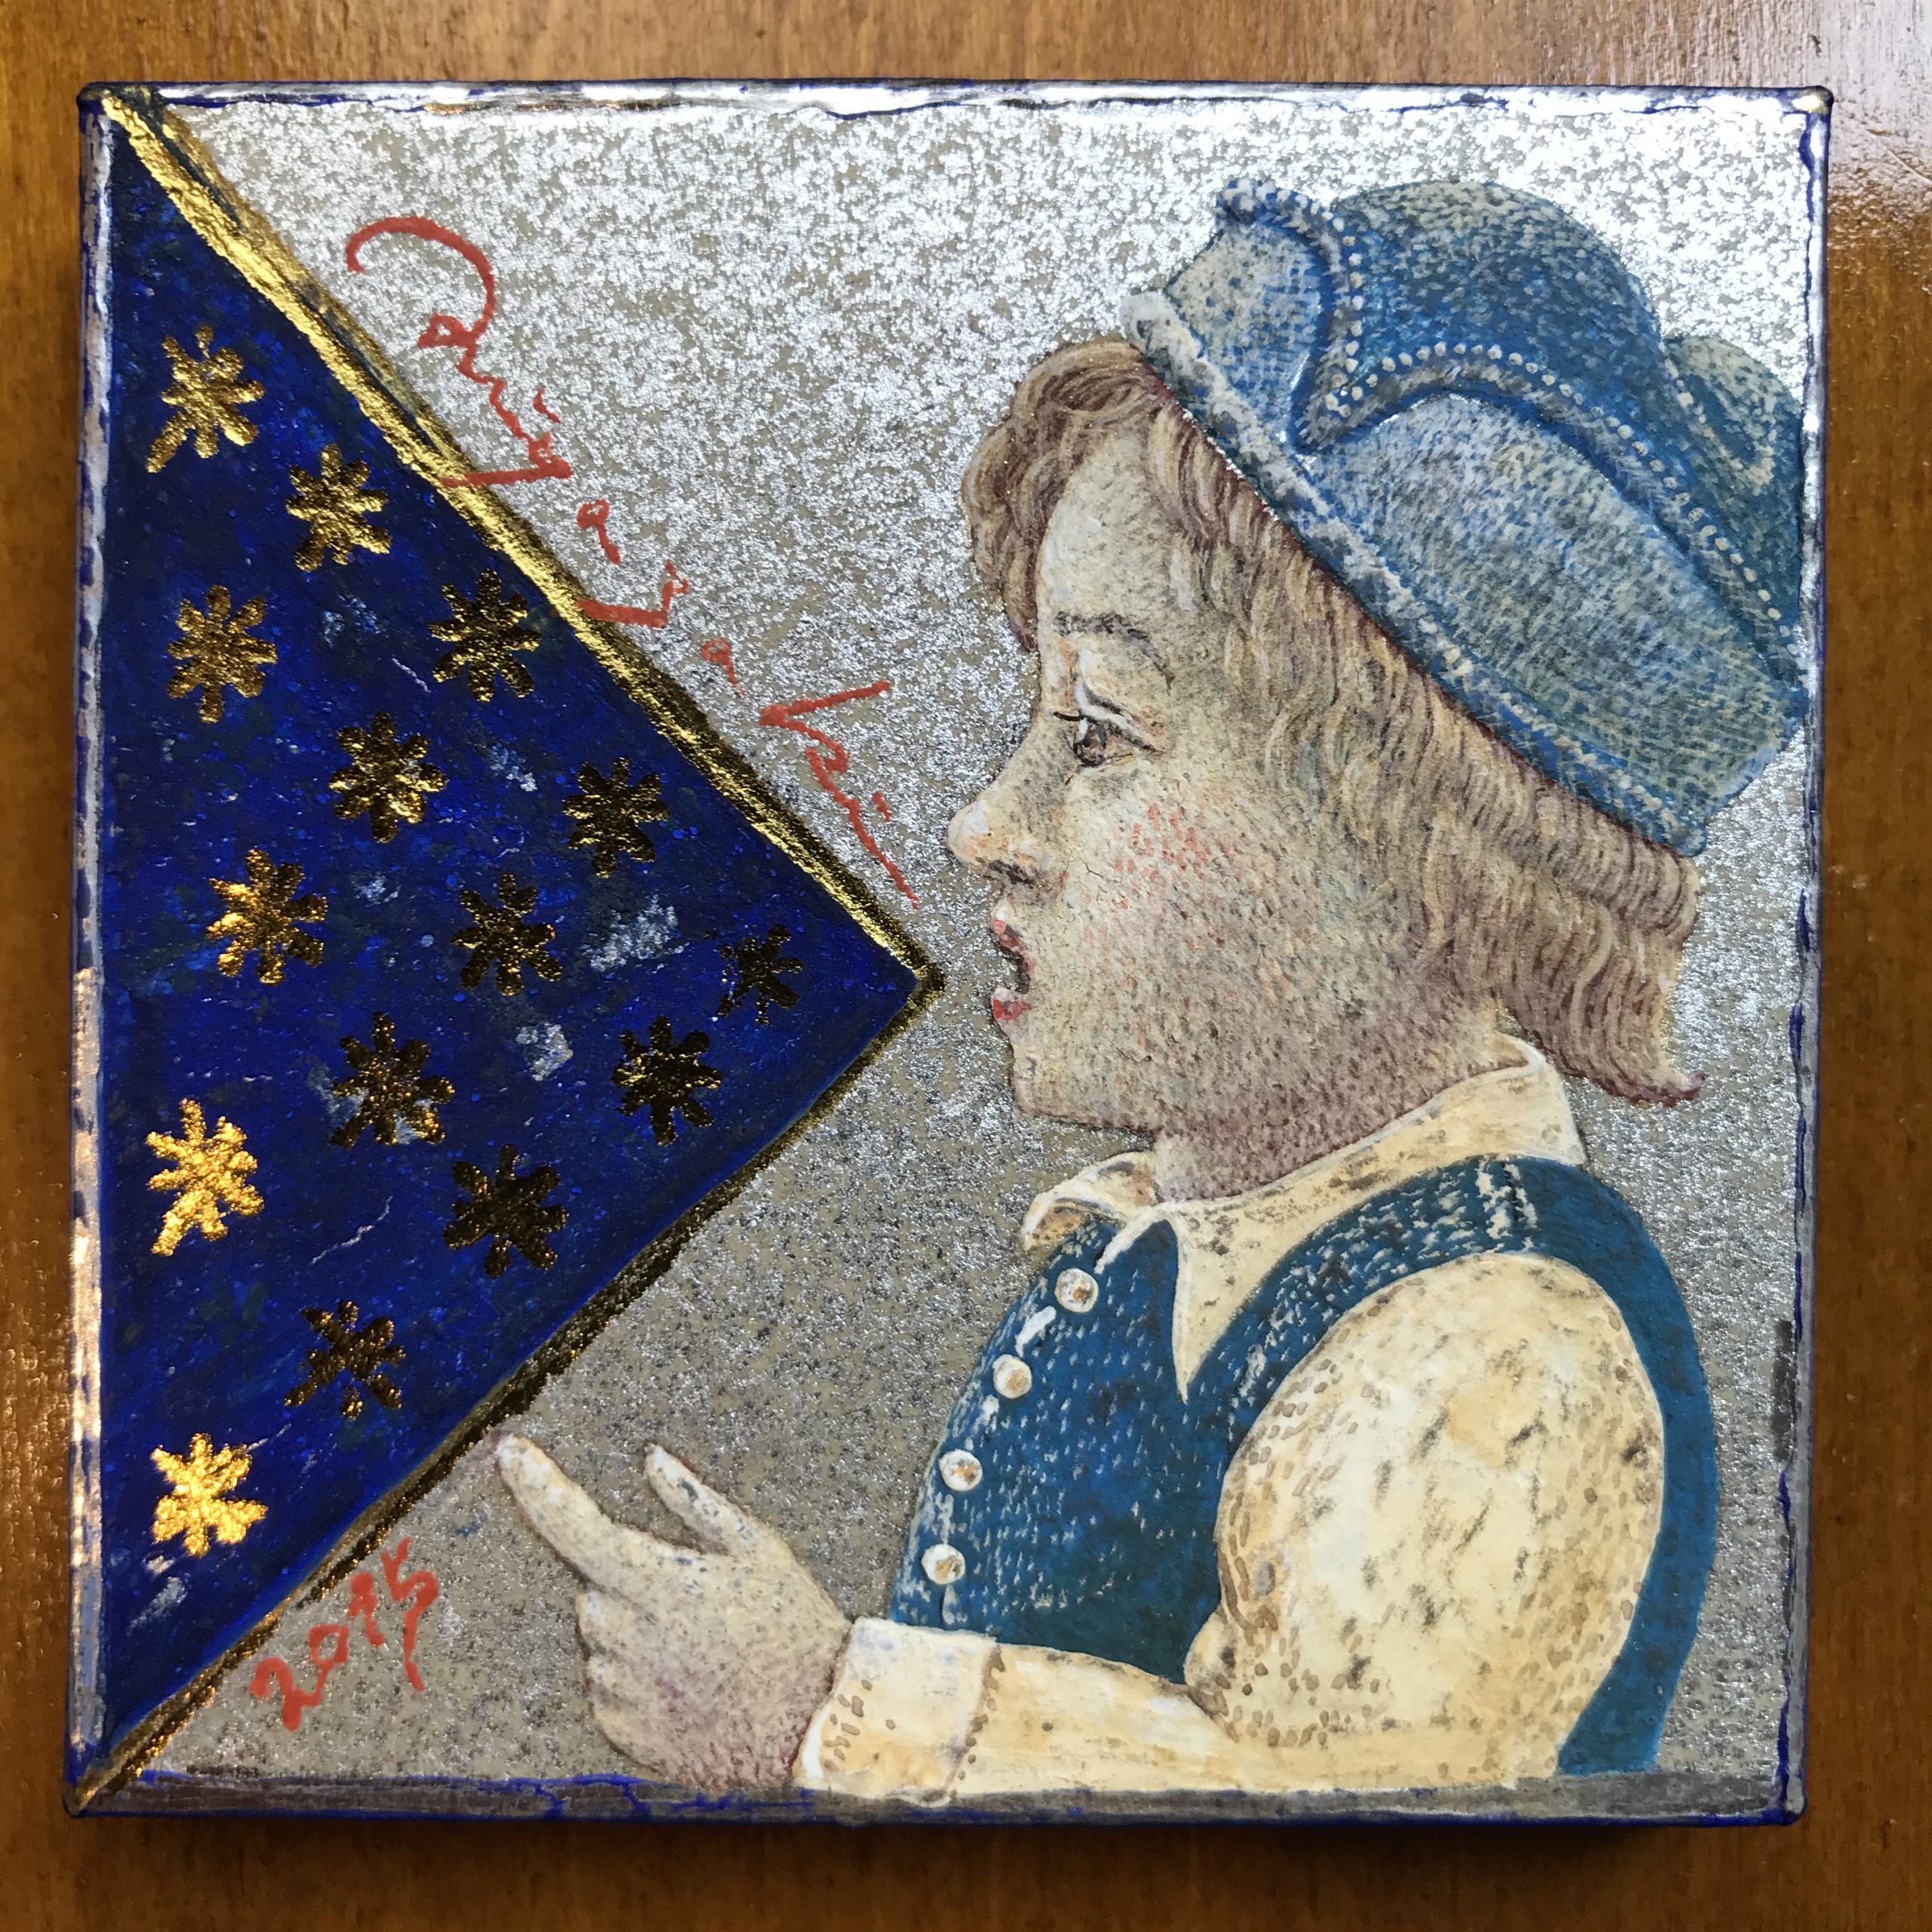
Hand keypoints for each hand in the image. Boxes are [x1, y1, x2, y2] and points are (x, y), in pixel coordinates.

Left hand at [496, 1434, 849, 1790]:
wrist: (812, 1722)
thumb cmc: (791, 1623)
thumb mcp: (755, 1547)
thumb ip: (692, 1500)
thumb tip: (651, 1457)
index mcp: (653, 1578)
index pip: (573, 1524)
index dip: (537, 1486)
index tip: (511, 1452)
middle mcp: (622, 1633)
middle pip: (594, 1591)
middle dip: (629, 1587)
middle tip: (696, 1603)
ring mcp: (618, 1687)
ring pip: (603, 1643)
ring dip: (636, 1638)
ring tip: (705, 1650)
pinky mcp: (622, 1730)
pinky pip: (611, 1691)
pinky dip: (640, 1684)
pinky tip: (693, 1686)